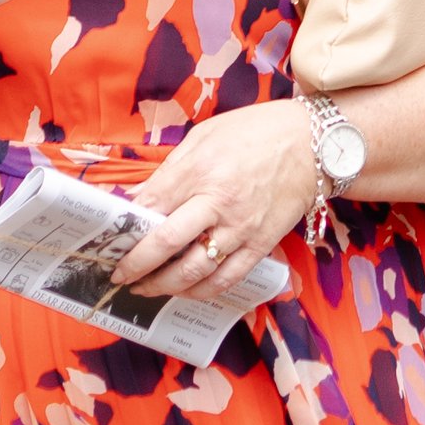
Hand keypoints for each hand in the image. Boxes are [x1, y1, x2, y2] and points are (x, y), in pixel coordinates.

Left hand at [110, 99, 319, 302]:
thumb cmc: (256, 133)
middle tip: (119, 275)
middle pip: (164, 245)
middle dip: (134, 266)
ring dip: (162, 286)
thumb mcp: (206, 136)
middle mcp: (218, 203)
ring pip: (192, 271)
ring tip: (145, 288)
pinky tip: (184, 290)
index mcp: (200, 170)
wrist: (315, 144)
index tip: (109, 242)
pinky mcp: (260, 245)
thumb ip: (171, 170)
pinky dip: (200, 291)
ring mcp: (240, 228)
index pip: (150, 208)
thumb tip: (140, 199)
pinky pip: (226, 279)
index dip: (124, 230)